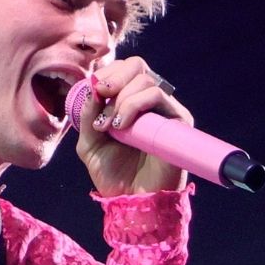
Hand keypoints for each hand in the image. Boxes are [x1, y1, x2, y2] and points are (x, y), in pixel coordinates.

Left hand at [74, 56, 192, 196]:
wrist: (131, 199)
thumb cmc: (112, 174)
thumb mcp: (90, 144)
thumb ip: (87, 117)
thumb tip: (91, 89)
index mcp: (128, 102)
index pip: (122, 70)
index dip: (105, 74)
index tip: (92, 93)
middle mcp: (148, 102)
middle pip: (136, 65)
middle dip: (113, 78)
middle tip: (100, 97)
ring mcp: (164, 110)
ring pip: (146, 80)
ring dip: (120, 99)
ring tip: (109, 126)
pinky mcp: (178, 120)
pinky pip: (158, 96)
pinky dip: (134, 105)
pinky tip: (121, 126)